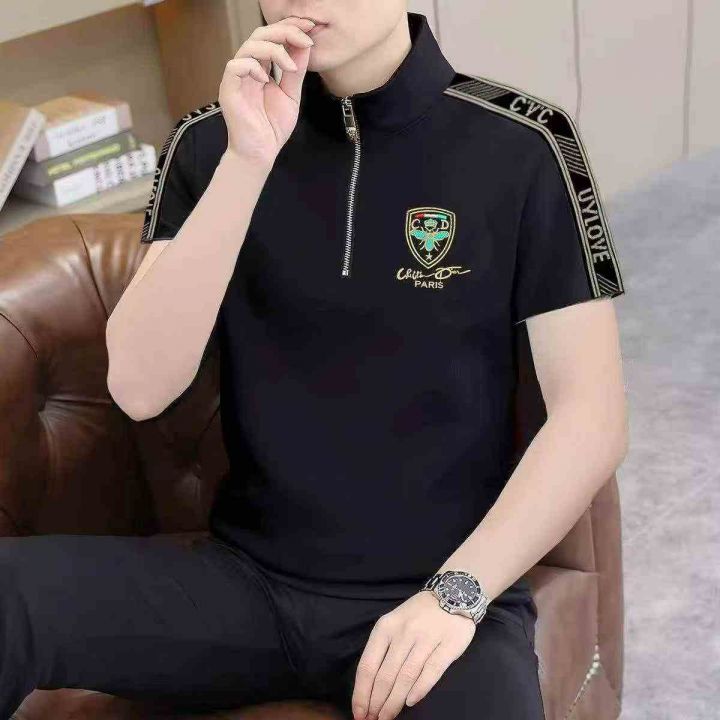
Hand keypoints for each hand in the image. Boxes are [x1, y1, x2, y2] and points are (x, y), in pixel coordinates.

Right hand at [219, 16, 314, 165]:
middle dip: (284, 31)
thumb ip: (295, 71)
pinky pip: (235, 66)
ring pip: (249, 46)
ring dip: (274, 50)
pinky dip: (253, 66)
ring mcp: (237, 78)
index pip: (272, 38)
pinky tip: (266, 80)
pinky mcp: (228, 90)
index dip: (289, 28)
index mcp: (261, 68)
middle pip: (260, 35)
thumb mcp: (291, 95)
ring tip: (290, 66)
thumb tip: (304, 45)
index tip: (310, 27)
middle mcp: (247, 69)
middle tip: (304, 37)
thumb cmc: (272, 127)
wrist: (261, 152)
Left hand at [351, 590, 475, 719]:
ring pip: (405, 676)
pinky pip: (431, 671)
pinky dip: (420, 689)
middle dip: (376, 703)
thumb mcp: (393, 624)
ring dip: (394, 702)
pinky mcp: (448, 645)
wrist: (453, 593)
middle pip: (385, 676)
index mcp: (385, 628)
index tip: (359, 713)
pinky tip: (411, 702)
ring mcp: (426, 638)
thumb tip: (370, 687)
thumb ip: (383, 650)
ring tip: (387, 717)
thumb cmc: (418, 614)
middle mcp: (403, 633)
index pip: (367, 666)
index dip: (362, 693)